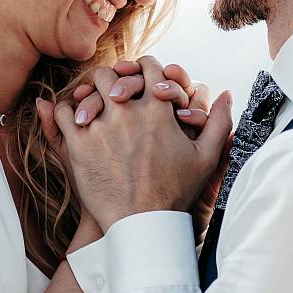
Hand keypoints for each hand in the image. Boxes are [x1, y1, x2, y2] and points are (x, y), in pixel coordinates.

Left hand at [44, 56, 233, 231]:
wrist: (143, 225)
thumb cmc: (175, 193)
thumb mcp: (206, 157)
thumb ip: (219, 121)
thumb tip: (227, 94)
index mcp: (159, 109)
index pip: (149, 66)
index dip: (144, 68)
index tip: (139, 77)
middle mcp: (129, 112)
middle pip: (113, 72)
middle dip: (113, 77)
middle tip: (113, 89)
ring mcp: (101, 126)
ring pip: (88, 89)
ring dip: (90, 92)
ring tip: (93, 103)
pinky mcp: (79, 145)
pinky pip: (64, 112)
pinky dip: (67, 110)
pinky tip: (75, 118)